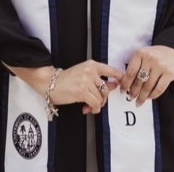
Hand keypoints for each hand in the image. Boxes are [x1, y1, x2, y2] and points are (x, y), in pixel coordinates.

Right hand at [7, 60, 123, 114]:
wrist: (50, 82)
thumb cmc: (66, 79)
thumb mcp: (84, 75)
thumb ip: (100, 79)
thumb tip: (114, 85)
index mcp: (92, 64)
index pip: (111, 70)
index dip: (120, 78)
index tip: (123, 85)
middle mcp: (90, 70)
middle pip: (106, 88)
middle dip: (103, 99)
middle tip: (96, 103)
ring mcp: (86, 80)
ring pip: (101, 97)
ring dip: (97, 105)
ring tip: (89, 106)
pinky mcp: (82, 91)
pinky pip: (95, 104)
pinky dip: (93, 109)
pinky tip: (87, 109)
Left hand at [120, 45, 173, 106]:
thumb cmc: (155, 55)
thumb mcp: (143, 55)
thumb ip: (135, 66)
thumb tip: (125, 83)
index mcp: (140, 53)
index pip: (130, 72)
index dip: (125, 84)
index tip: (122, 91)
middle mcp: (150, 59)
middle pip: (139, 81)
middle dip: (133, 92)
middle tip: (131, 98)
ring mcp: (160, 66)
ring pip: (148, 86)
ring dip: (142, 97)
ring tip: (139, 102)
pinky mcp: (169, 73)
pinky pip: (159, 88)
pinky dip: (153, 95)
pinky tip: (150, 97)